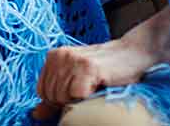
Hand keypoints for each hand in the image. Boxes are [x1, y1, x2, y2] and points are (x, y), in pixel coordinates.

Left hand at [35, 40, 158, 111]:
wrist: (133, 54)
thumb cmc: (105, 70)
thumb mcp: (75, 80)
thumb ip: (56, 96)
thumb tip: (36, 115)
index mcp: (53, 57)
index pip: (42, 92)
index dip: (58, 100)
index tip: (76, 94)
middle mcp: (59, 56)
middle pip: (52, 96)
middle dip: (69, 101)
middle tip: (88, 90)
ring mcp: (72, 59)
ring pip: (63, 97)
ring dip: (80, 99)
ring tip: (94, 86)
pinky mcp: (87, 67)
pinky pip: (77, 94)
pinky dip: (88, 96)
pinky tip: (99, 85)